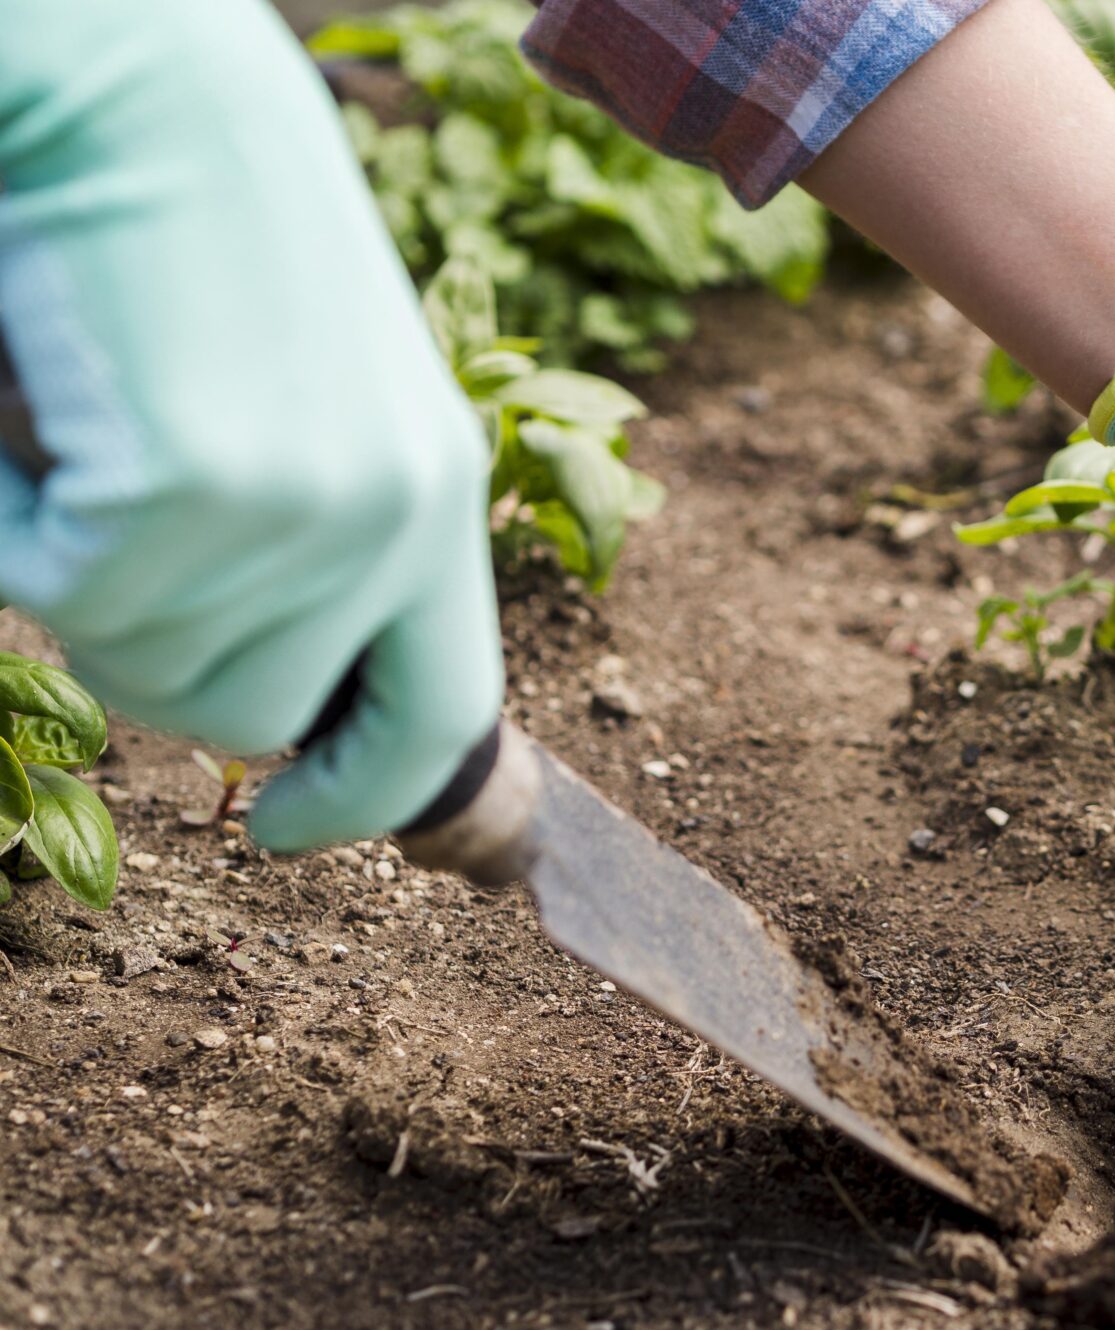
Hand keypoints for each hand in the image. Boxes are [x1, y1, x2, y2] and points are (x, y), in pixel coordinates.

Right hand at [0, 0, 501, 850]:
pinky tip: (44, 409)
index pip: (440, 718)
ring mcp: (304, 514)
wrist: (127, 80)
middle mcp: (398, 520)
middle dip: (156, 656)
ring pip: (146, 672)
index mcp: (440, 498)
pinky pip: (55, 594)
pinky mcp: (190, 493)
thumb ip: (327, 549)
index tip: (283, 834)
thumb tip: (277, 712)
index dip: (362, 797)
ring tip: (95, 429)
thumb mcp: (313, 408)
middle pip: (252, 721)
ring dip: (82, 574)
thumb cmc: (201, 240)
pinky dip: (10, 520)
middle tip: (114, 523)